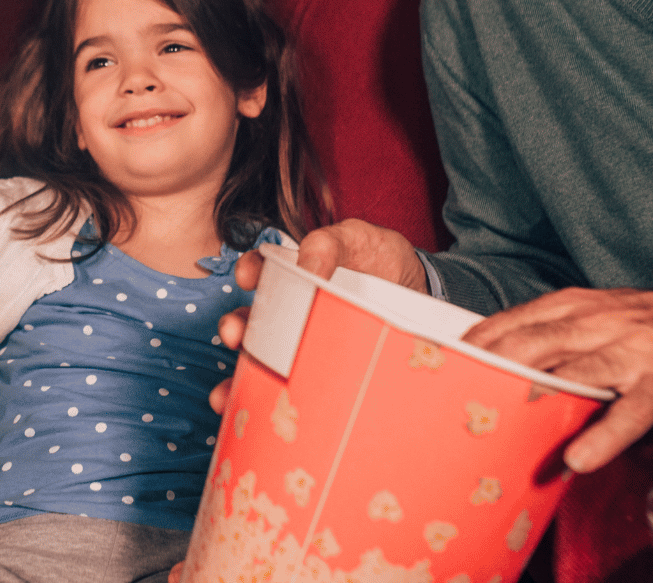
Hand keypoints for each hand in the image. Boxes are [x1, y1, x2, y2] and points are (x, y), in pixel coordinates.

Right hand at [209, 219, 425, 412]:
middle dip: (236, 329)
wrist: (424, 297)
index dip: (248, 272)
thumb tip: (304, 264)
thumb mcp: (358, 238)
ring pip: (261, 361)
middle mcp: (293, 310)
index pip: (261, 270)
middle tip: (235, 335)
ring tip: (227, 392)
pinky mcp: (320, 372)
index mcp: (296, 272)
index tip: (247, 277)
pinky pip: (289, 388)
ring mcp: (305, 343)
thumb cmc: (384, 260)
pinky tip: (252, 414)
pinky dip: (264, 403)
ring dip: (239, 377)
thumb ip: (328, 243)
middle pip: (253, 321)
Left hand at [461, 288, 652, 472]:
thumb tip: (508, 360)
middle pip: (533, 343)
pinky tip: (579, 456)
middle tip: (450, 398)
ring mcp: (636, 349)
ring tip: (499, 426)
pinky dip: (605, 433)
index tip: (438, 365)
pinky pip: (633, 409)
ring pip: (576, 371)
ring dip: (536, 398)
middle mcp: (601, 321)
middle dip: (489, 369)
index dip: (476, 344)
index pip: (515, 321)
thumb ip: (560, 335)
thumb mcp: (606, 316)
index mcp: (580, 305)